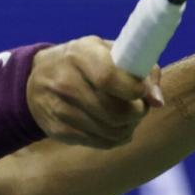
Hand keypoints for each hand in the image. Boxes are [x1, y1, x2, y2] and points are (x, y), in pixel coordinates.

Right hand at [27, 37, 163, 147]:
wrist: (36, 79)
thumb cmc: (84, 62)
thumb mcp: (107, 51)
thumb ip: (139, 69)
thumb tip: (157, 101)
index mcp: (79, 55)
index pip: (109, 78)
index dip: (135, 89)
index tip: (143, 91)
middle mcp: (65, 82)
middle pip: (115, 112)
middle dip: (138, 112)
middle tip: (140, 106)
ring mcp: (59, 108)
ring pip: (111, 131)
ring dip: (129, 127)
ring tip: (129, 116)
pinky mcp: (58, 130)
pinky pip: (100, 142)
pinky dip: (115, 137)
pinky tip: (114, 126)